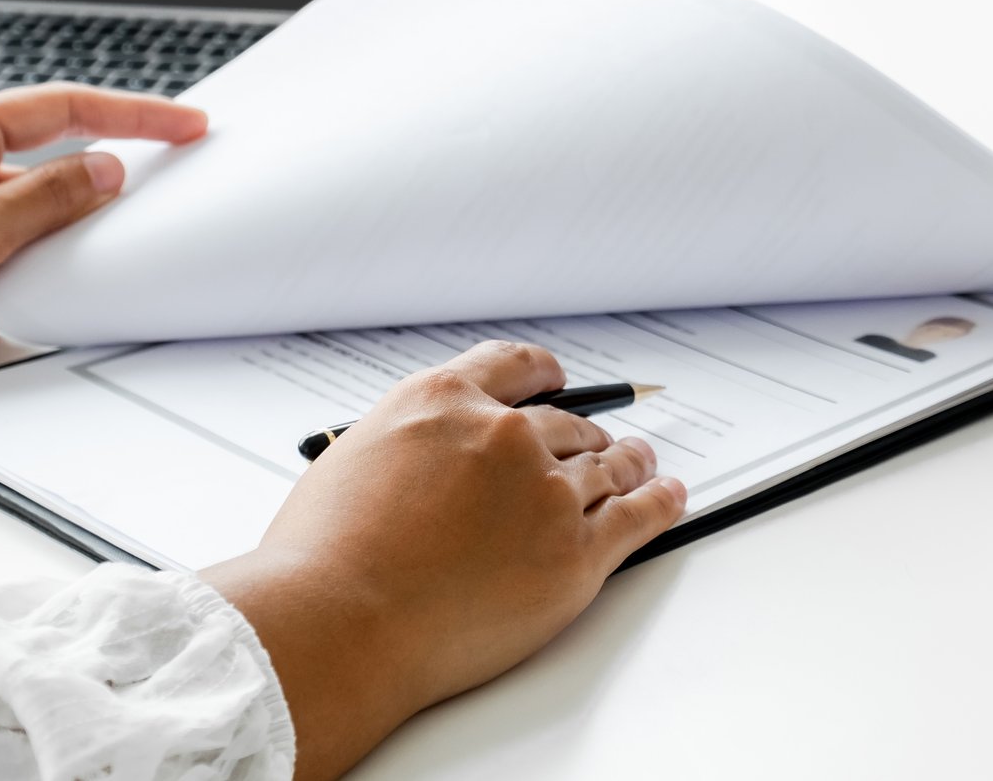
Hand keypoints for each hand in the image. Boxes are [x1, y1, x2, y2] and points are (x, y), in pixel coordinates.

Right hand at [203, 341, 686, 780]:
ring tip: (641, 464)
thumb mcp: (354, 457)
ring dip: (629, 462)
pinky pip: (639, 516)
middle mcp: (505, 436)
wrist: (338, 624)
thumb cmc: (325, 559)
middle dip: (587, 435)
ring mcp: (547, 493)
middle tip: (602, 444)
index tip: (559, 384)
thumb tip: (432, 455)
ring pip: (607, 467)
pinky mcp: (576, 554)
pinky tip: (667, 495)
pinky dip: (660, 502)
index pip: (516, 367)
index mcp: (445, 401)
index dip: (547, 377)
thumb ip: (411, 440)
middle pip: (568, 425)